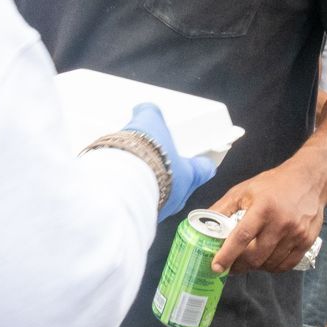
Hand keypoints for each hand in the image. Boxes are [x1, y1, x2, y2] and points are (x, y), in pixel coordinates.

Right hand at [122, 103, 214, 221]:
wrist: (120, 185)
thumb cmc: (146, 156)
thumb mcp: (150, 124)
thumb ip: (150, 114)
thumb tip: (145, 109)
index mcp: (191, 175)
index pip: (206, 169)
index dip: (203, 162)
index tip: (202, 157)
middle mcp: (179, 196)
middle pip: (181, 183)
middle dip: (171, 172)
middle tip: (160, 160)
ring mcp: (161, 210)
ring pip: (161, 195)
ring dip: (152, 184)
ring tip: (137, 170)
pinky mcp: (139, 217)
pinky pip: (141, 204)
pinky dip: (134, 194)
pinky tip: (122, 183)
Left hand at [209, 163, 325, 273]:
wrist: (310, 180)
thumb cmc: (273, 184)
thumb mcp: (244, 190)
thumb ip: (223, 208)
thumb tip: (203, 225)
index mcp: (263, 207)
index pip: (242, 237)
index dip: (227, 254)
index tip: (216, 267)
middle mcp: (281, 222)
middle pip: (255, 255)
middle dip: (239, 265)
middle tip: (230, 265)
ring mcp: (296, 233)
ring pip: (270, 263)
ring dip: (256, 266)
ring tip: (249, 259)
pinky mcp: (306, 241)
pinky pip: (286, 265)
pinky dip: (272, 267)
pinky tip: (266, 260)